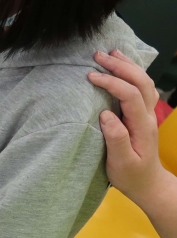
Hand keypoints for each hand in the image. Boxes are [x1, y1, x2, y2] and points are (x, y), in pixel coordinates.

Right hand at [88, 50, 165, 205]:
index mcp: (141, 125)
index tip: (90, 76)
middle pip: (140, 82)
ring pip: (143, 82)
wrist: (148, 184)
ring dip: (127, 65)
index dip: (111, 82)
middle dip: (120, 66)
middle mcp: (148, 115)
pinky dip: (132, 73)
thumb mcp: (121, 162)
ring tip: (110, 53)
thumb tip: (105, 114)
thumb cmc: (131, 175)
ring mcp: (147, 113)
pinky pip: (141, 87)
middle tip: (97, 56)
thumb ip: (115, 137)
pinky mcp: (142, 114)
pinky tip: (122, 67)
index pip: (129, 95)